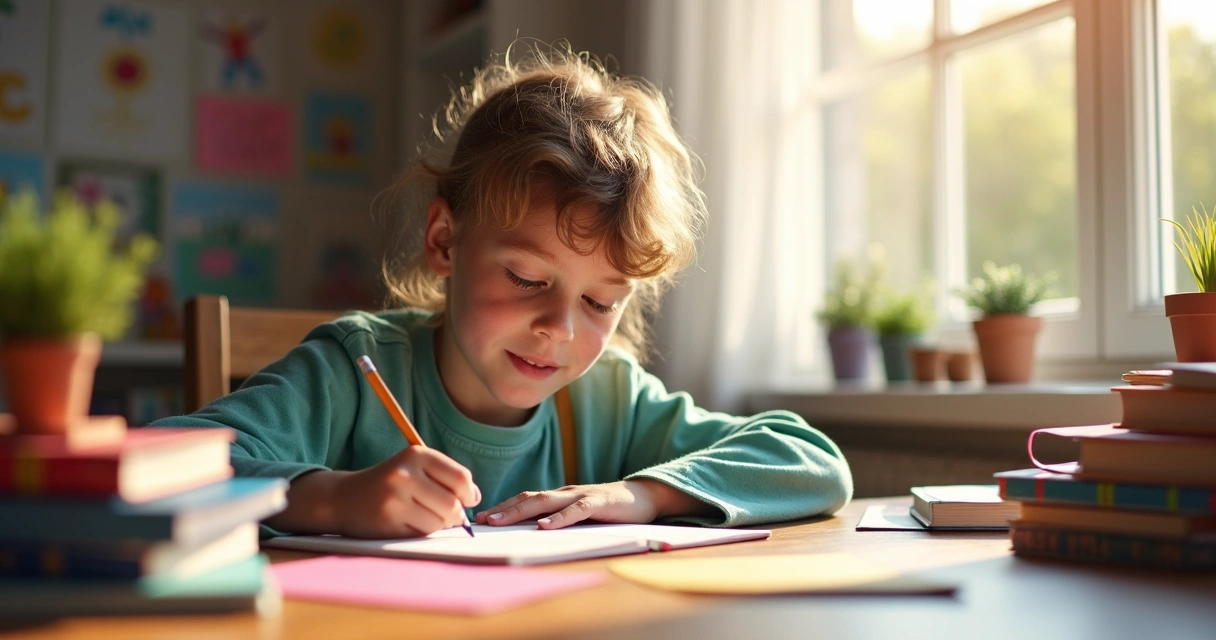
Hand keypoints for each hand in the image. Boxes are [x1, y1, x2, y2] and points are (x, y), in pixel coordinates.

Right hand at [333, 446, 480, 538]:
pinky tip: (409, 523)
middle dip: (456, 515)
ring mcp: (394, 498)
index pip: (460, 477)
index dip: (470, 493)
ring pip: (439, 522)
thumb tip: (476, 497)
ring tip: (426, 517)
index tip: (468, 500)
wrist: (344, 498)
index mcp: (416, 454)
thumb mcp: (414, 468)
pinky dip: (422, 533)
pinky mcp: (387, 521)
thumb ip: (446, 477)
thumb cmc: (389, 483)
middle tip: (450, 517)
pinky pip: (422, 534)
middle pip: (452, 503)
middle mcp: (404, 473)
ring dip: (439, 525)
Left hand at [475, 479, 711, 529]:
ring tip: (500, 521)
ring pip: (546, 502)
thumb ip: (559, 517)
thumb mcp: (579, 512)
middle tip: (481, 519)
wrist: (644, 496)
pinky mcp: (599, 503)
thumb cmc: (609, 508)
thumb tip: (530, 530)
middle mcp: (566, 492)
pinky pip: (576, 511)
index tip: (480, 518)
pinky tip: (544, 526)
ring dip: (520, 511)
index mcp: (560, 496)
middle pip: (529, 498)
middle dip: (504, 508)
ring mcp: (582, 496)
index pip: (525, 498)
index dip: (503, 506)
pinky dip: (559, 518)